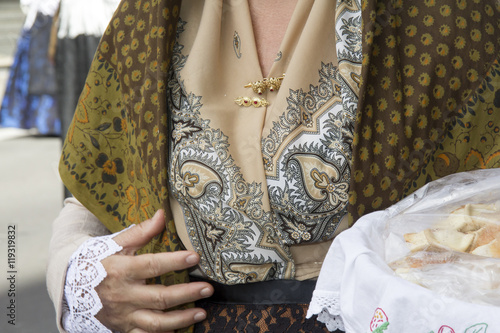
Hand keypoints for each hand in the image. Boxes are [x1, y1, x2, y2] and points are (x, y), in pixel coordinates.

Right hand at [95, 210, 213, 332]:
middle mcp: (123, 295)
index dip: (174, 261)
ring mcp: (124, 314)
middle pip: (159, 297)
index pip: (152, 265)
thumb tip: (163, 214)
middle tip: (207, 287)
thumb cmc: (99, 260)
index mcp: (121, 270)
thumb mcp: (117, 242)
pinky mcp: (124, 328)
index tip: (194, 257)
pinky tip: (180, 330)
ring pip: (156, 322)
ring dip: (181, 318)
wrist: (71, 285)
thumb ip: (141, 230)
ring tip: (202, 311)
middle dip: (186, 293)